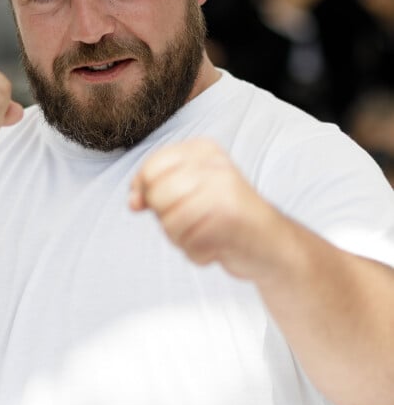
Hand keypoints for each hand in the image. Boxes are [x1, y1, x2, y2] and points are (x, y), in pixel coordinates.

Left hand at [130, 139, 277, 279]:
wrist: (272, 245)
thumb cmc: (222, 217)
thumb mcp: (187, 192)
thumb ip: (155, 190)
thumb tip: (133, 201)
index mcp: (203, 150)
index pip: (151, 168)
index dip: (146, 192)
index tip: (164, 205)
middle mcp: (214, 165)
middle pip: (156, 195)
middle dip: (167, 219)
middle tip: (195, 221)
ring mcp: (224, 190)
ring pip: (170, 223)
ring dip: (183, 240)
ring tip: (207, 233)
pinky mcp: (230, 218)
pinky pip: (189, 244)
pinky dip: (199, 254)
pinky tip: (218, 246)